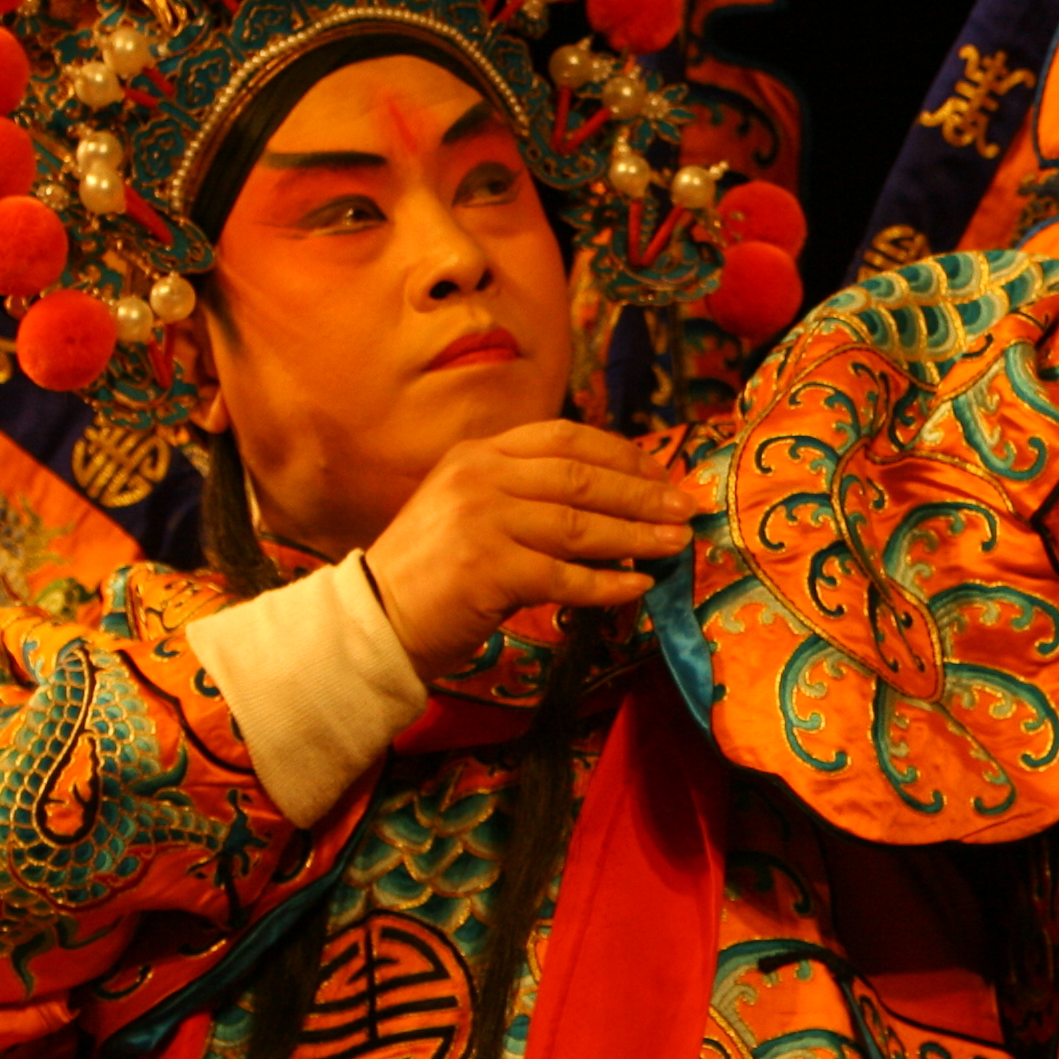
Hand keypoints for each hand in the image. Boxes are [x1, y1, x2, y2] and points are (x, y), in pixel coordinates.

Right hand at [362, 420, 698, 681]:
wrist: (373, 620)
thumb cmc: (432, 571)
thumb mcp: (472, 511)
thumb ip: (527, 496)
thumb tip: (615, 501)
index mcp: (479, 453)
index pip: (565, 437)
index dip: (621, 453)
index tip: (661, 472)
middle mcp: (480, 476)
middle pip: (581, 477)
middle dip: (642, 493)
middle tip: (685, 508)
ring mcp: (482, 520)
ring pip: (580, 524)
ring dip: (637, 536)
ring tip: (676, 544)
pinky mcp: (488, 568)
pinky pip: (565, 575)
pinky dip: (608, 583)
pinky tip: (638, 587)